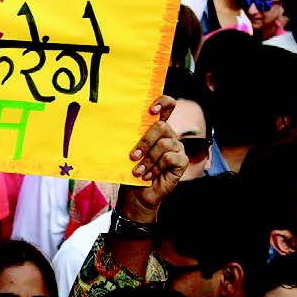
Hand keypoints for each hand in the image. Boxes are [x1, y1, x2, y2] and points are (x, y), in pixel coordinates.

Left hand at [120, 95, 185, 219]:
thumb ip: (129, 137)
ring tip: (138, 171)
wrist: (136, 194)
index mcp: (156, 128)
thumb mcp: (127, 151)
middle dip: (145, 141)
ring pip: (164, 144)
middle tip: (133, 156)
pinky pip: (170, 158)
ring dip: (148, 159)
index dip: (162, 102)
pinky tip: (148, 175)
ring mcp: (177, 147)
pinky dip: (156, 167)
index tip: (151, 110)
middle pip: (161, 126)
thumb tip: (115, 125)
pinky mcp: (182, 161)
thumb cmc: (130, 170)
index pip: (168, 105)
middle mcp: (169, 135)